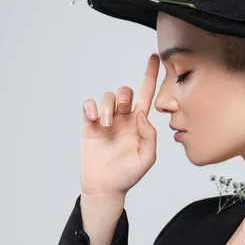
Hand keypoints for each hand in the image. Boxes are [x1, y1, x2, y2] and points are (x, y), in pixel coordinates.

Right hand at [80, 53, 159, 196]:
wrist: (105, 187)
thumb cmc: (128, 174)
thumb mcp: (148, 157)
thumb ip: (150, 135)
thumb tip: (143, 115)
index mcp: (139, 123)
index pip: (147, 94)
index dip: (151, 76)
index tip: (155, 57)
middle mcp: (124, 118)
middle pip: (125, 91)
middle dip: (124, 95)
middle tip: (121, 112)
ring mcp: (106, 120)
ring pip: (107, 96)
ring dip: (107, 106)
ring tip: (106, 125)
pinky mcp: (89, 125)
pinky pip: (88, 105)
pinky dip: (90, 108)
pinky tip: (93, 120)